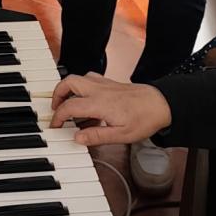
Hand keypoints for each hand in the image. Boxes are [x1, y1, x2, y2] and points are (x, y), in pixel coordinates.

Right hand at [49, 73, 172, 146]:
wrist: (161, 104)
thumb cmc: (143, 119)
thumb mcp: (121, 135)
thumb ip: (96, 136)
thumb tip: (76, 137)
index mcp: (98, 103)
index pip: (69, 106)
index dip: (58, 117)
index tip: (55, 126)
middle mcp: (98, 90)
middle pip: (68, 83)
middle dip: (57, 94)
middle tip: (56, 109)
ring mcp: (104, 84)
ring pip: (78, 78)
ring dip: (68, 89)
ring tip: (68, 105)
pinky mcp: (110, 83)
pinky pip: (89, 79)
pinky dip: (81, 87)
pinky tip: (87, 100)